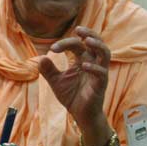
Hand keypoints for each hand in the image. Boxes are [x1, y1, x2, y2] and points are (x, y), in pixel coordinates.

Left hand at [38, 26, 112, 145]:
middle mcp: (93, 63)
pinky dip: (94, 68)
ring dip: (97, 45)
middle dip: (89, 33)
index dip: (65, 43)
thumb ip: (48, 70)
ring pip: (105, 53)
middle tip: (78, 29)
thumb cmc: (72, 96)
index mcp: (83, 60)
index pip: (77, 44)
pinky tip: (83, 65)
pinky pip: (102, 73)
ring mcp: (99, 73)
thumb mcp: (56, 82)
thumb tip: (41, 57)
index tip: (52, 48)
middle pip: (96, 42)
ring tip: (87, 41)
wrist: (81, 116)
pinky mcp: (101, 85)